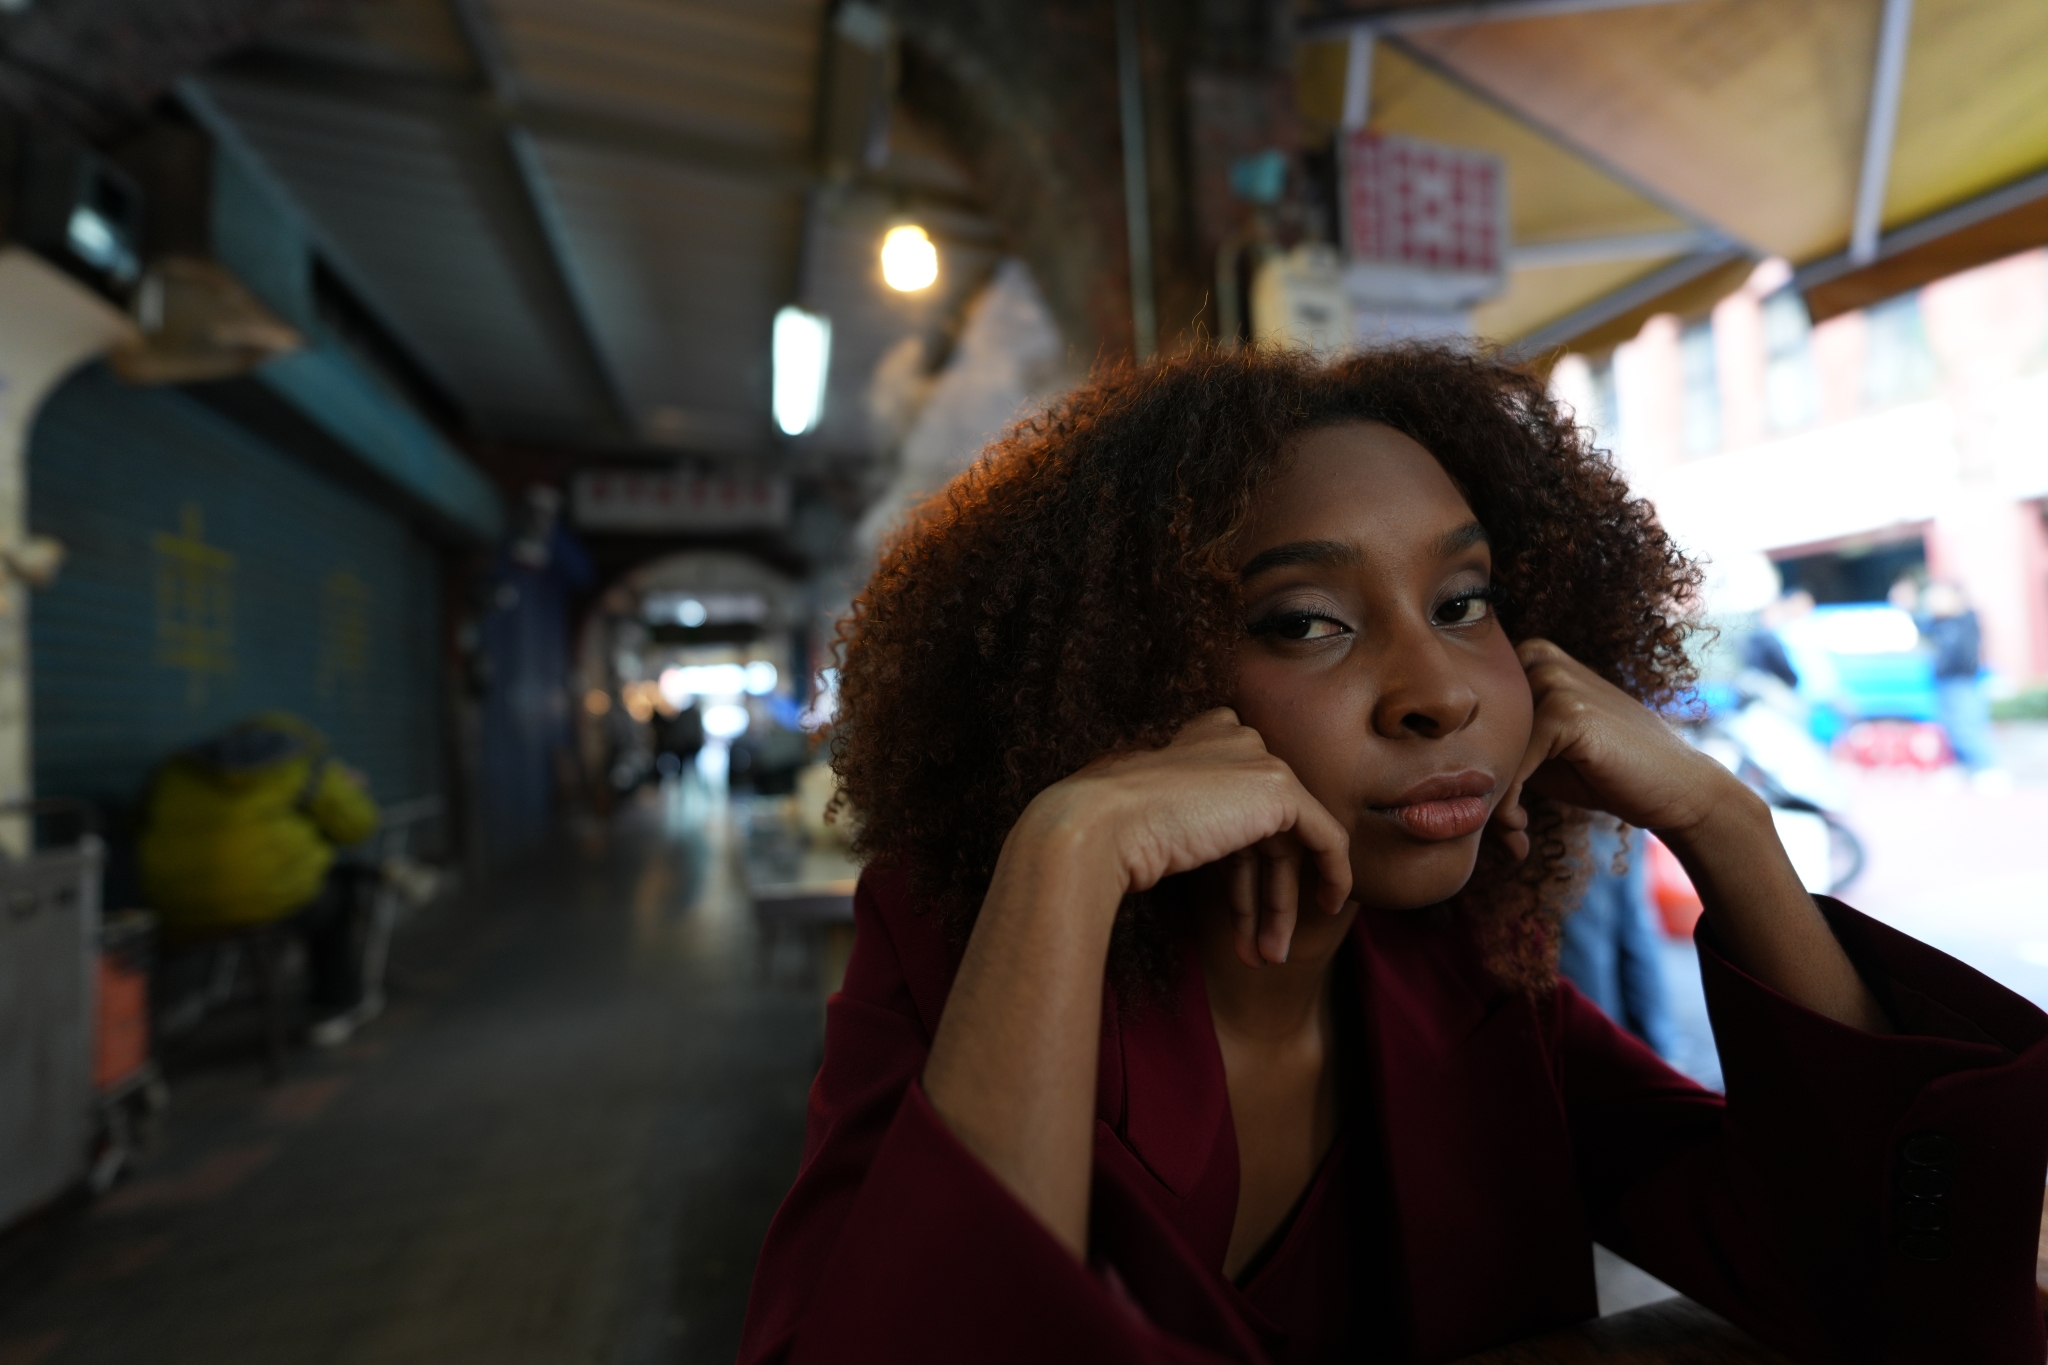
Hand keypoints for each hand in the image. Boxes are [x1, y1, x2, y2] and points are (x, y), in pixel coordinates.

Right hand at [1018, 708, 1351, 966]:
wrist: (1098, 826)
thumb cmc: (1109, 832)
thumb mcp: (1157, 824)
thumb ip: (1198, 827)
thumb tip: (1230, 863)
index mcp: (1199, 739)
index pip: (1238, 805)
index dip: (1244, 865)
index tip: (1242, 907)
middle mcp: (1233, 740)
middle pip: (1263, 831)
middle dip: (1263, 895)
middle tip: (1260, 948)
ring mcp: (1257, 761)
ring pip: (1290, 844)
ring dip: (1279, 906)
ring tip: (1269, 956)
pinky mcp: (1279, 788)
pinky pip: (1327, 838)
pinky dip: (1333, 875)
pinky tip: (1329, 908)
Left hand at [1490, 639, 1737, 856]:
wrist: (1675, 787)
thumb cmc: (1603, 773)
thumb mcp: (1540, 754)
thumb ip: (1499, 747)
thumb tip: (1439, 777)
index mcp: (1528, 659)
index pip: (1467, 711)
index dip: (1470, 764)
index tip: (1486, 813)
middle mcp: (1536, 659)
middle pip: (1473, 729)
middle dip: (1478, 785)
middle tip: (1498, 830)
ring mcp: (1553, 681)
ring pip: (1490, 751)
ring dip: (1491, 803)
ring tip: (1512, 833)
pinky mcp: (1566, 713)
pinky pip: (1512, 766)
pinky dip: (1508, 805)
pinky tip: (1522, 830)